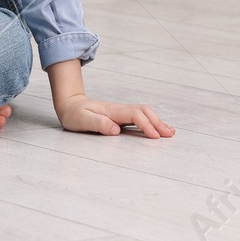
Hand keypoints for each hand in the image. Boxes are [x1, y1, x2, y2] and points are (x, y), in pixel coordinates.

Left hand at [55, 94, 174, 138]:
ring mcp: (120, 112)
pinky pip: (139, 117)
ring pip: (143, 113)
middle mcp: (119, 109)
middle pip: (143, 111)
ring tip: (169, 132)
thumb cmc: (74, 114)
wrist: (70, 104)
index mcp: (111, 110)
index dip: (146, 125)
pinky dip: (151, 122)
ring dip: (157, 121)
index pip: (134, 115)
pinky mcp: (120, 116)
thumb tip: (116, 129)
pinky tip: (155, 129)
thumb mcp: (81, 120)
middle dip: (158, 122)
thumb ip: (98, 123)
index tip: (155, 136)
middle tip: (170, 135)